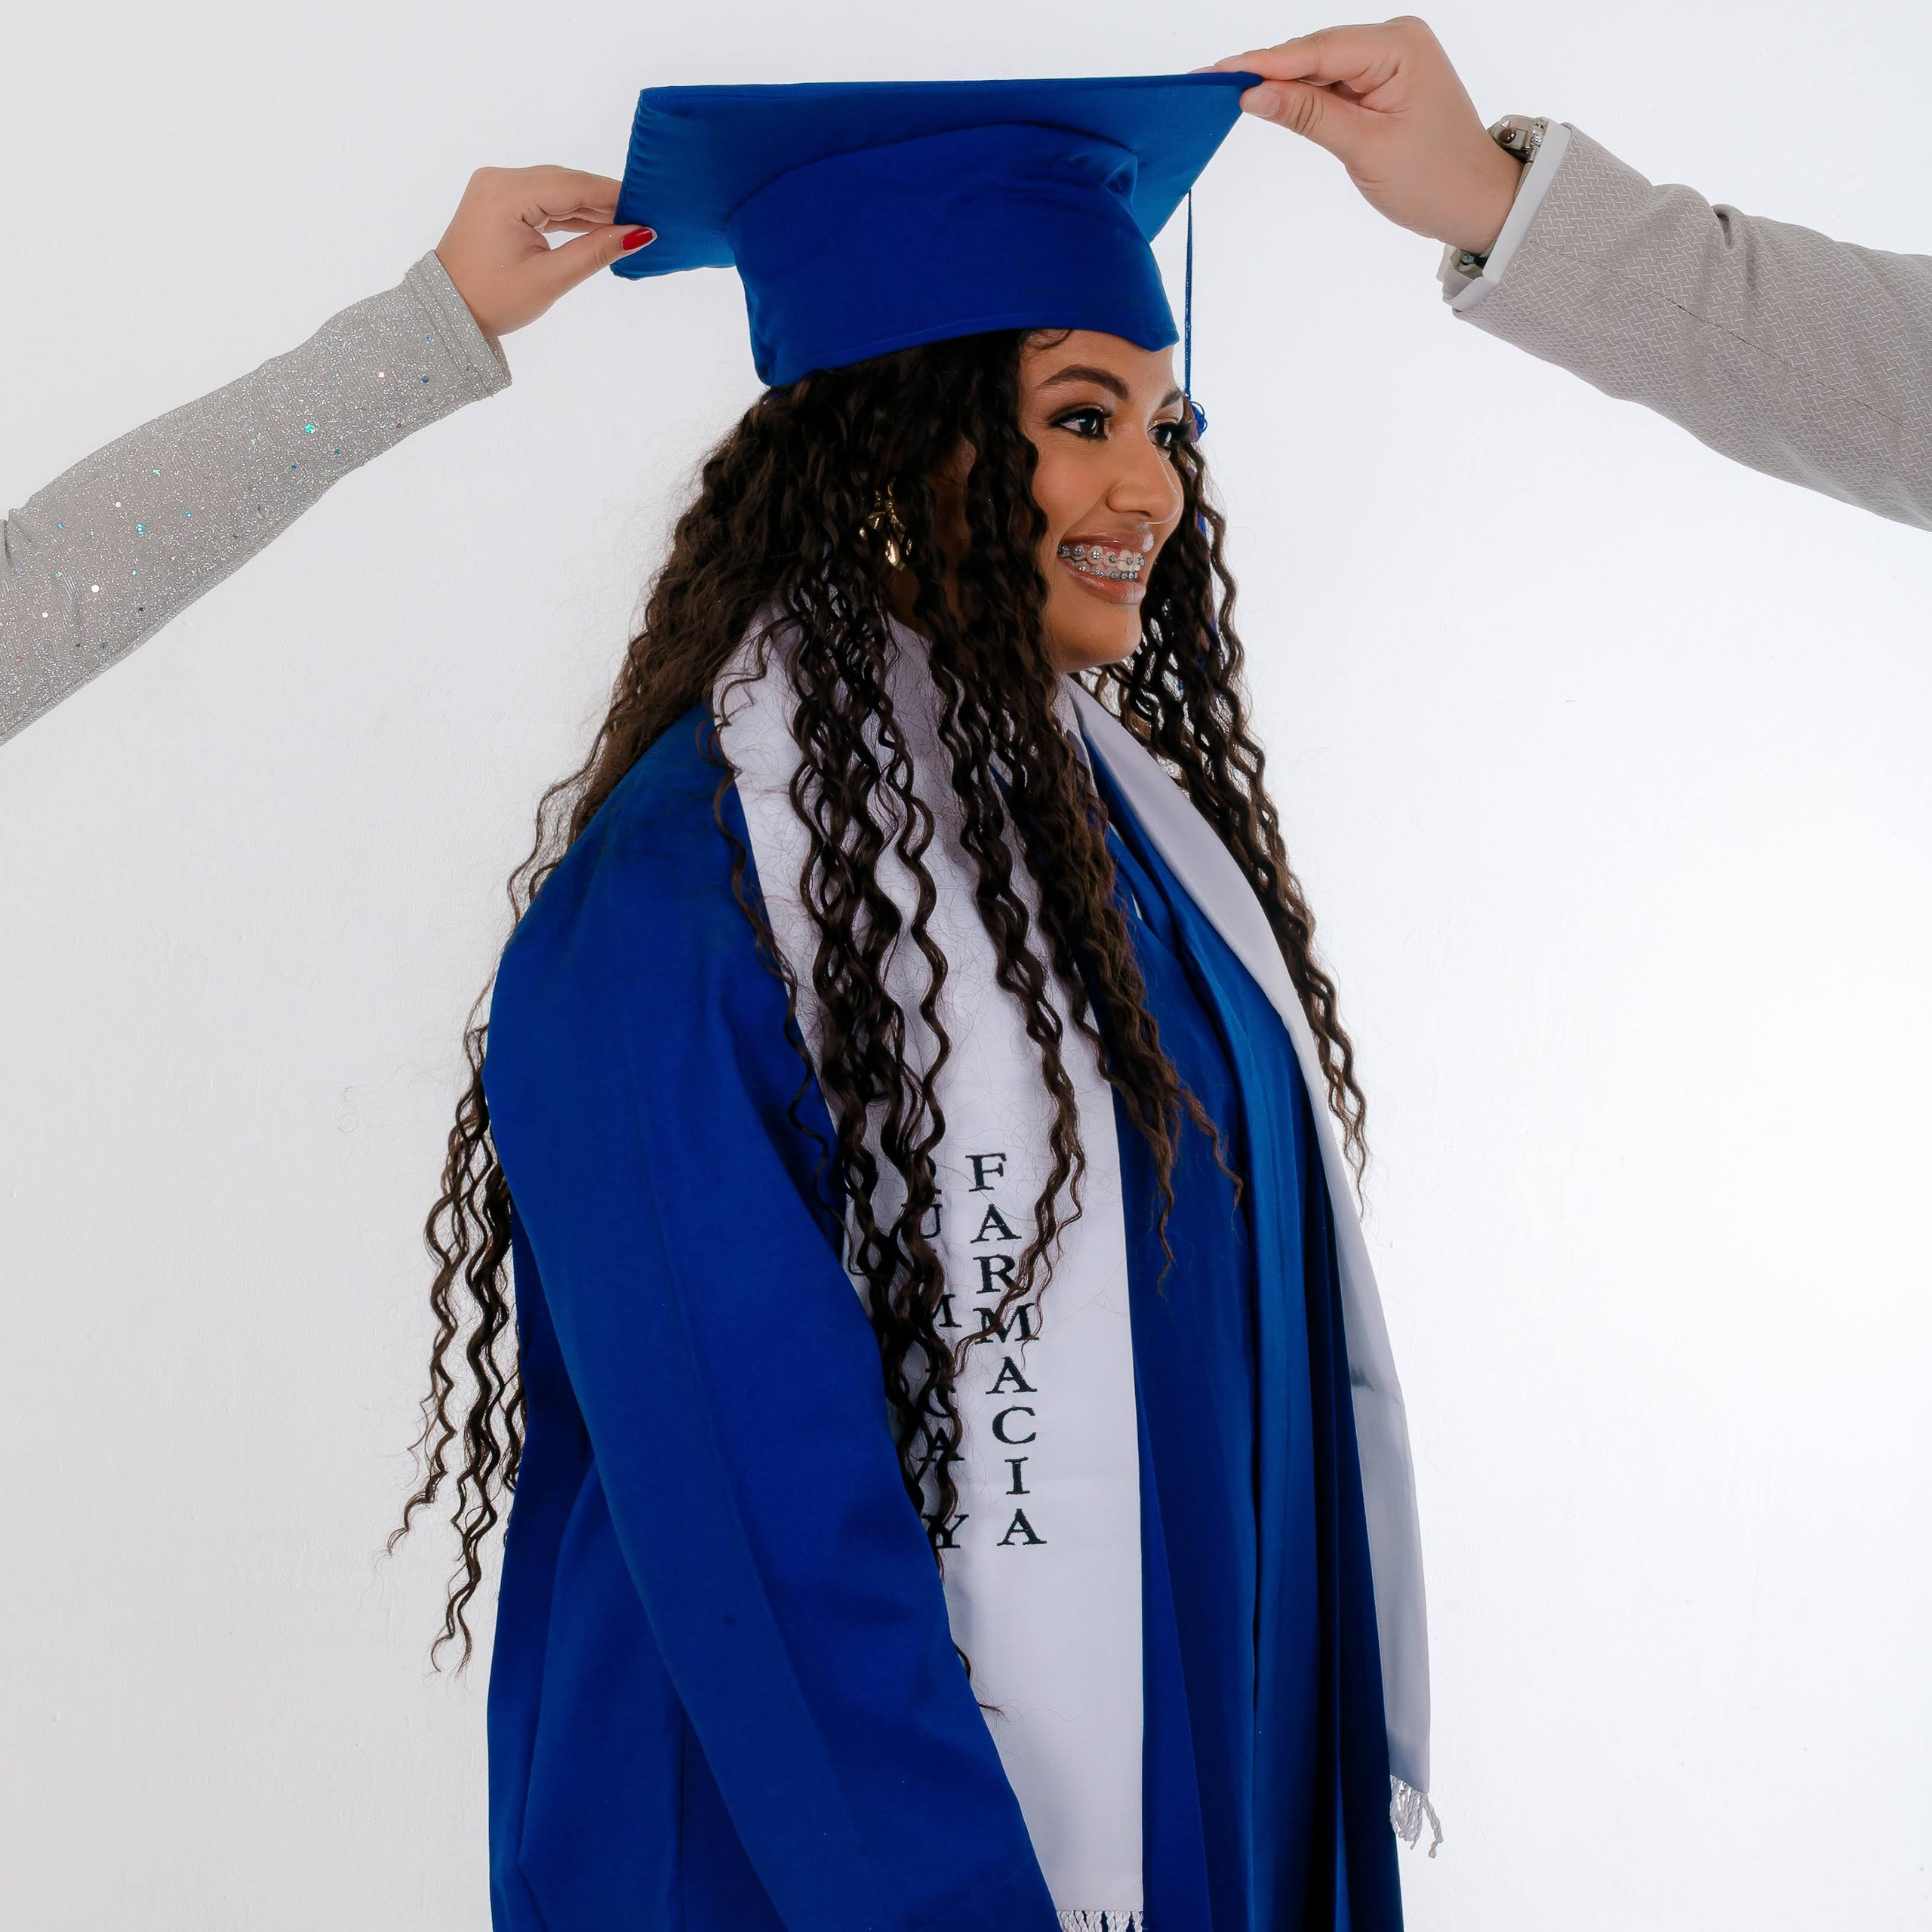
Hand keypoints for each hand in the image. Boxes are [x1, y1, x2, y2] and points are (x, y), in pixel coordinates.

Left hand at [434, 166, 654, 339]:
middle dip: (604, 200)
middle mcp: (499, 179)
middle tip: (643, 218)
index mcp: (507, 193)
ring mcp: (495, 187)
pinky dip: (567, 213)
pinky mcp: (496, 200)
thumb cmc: (493, 300)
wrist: (446, 312)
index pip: (574, 186)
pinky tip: (595, 226)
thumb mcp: (549, 279)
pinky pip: (541, 199)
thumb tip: (639, 234)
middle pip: (566, 182)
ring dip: (588, 207)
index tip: (649, 207)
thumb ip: (595, 252)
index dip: (614, 196)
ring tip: (624, 225)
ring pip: (555, 189)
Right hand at [1214, 18, 1522, 256]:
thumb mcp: (1365, 149)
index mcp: (1399, 47)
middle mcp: (1396, 39)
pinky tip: (1271, 102)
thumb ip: (1308, 115)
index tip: (1218, 72)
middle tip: (1210, 83)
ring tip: (1229, 94)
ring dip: (1281, 84)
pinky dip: (1304, 95)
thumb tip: (1254, 94)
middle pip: (1314, 52)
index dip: (1263, 62)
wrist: (1478, 200)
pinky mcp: (1383, 78)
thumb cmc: (1436, 179)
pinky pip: (1333, 81)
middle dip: (1266, 70)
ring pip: (1319, 67)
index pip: (1317, 50)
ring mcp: (1390, 57)